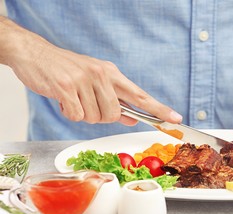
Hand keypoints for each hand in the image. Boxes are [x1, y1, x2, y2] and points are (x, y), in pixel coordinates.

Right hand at [0, 17, 181, 124]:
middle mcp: (101, 74)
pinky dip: (69, 113)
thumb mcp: (96, 83)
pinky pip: (77, 116)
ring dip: (83, 114)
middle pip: (114, 113)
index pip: (140, 95)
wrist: (36, 55)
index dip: (159, 108)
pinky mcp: (66, 86)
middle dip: (101, 116)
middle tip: (87, 104)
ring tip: (73, 98)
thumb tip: (132, 118)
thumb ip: (116, 102)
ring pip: (95, 117)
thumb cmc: (68, 71)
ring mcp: (84, 79)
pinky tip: (64, 99)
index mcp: (112, 73)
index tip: (175, 118)